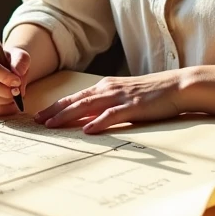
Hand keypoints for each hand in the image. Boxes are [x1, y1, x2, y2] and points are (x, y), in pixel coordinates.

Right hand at [0, 45, 30, 116]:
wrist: (8, 72)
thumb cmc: (12, 62)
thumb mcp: (20, 56)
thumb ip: (21, 60)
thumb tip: (17, 72)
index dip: (1, 75)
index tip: (17, 81)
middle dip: (3, 90)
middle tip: (17, 91)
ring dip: (2, 100)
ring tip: (14, 96)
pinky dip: (1, 109)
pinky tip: (10, 104)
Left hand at [35, 71, 184, 133]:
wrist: (177, 85)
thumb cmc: (152, 93)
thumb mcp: (125, 97)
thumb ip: (107, 106)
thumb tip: (89, 120)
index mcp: (106, 87)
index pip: (75, 97)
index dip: (56, 106)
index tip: (40, 116)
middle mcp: (109, 89)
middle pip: (76, 101)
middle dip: (54, 111)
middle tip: (37, 122)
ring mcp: (120, 97)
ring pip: (88, 106)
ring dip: (68, 115)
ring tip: (52, 124)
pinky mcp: (134, 106)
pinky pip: (112, 115)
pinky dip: (98, 122)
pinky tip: (87, 130)